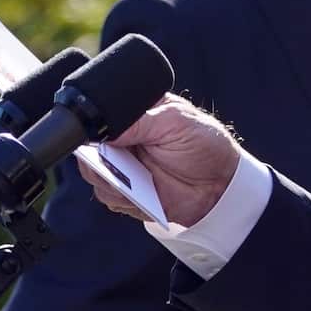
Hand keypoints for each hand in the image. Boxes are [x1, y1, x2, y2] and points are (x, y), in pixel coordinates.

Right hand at [78, 92, 240, 227]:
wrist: (222, 184)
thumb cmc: (205, 144)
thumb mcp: (175, 121)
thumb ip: (139, 121)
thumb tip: (104, 127)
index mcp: (135, 113)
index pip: (101, 114)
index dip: (95, 125)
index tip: (103, 136)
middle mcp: (124, 139)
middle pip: (88, 145)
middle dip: (97, 155)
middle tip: (114, 160)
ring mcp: (122, 166)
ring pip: (93, 173)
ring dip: (108, 178)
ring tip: (133, 179)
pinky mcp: (126, 192)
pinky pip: (108, 196)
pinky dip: (121, 197)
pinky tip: (141, 194)